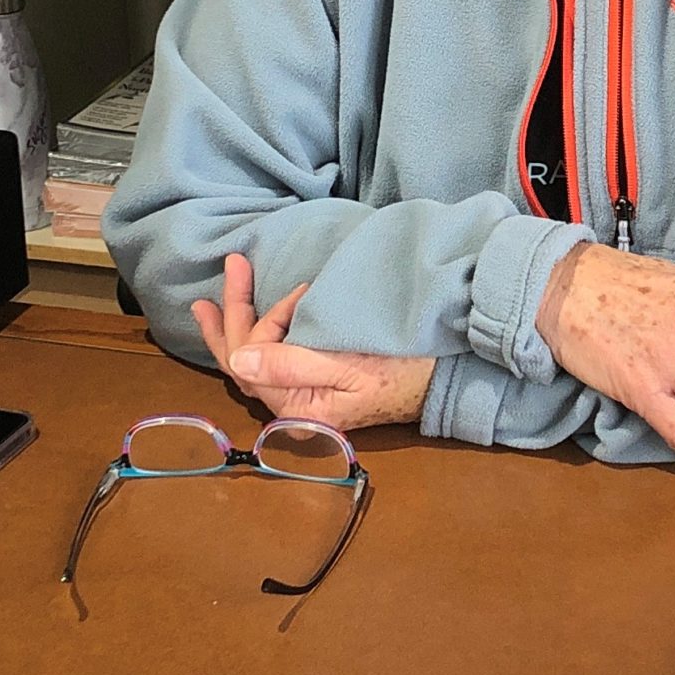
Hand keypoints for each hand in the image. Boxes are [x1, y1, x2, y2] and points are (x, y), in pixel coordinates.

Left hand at [191, 254, 432, 433]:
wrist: (446, 380)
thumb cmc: (403, 371)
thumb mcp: (347, 367)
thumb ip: (290, 365)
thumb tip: (238, 361)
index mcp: (296, 409)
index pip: (249, 363)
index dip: (254, 320)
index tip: (284, 286)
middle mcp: (293, 407)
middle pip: (245, 361)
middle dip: (233, 313)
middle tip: (231, 265)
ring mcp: (303, 396)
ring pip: (256, 358)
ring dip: (241, 321)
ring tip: (228, 289)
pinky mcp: (316, 383)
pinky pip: (274, 358)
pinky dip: (260, 332)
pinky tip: (253, 315)